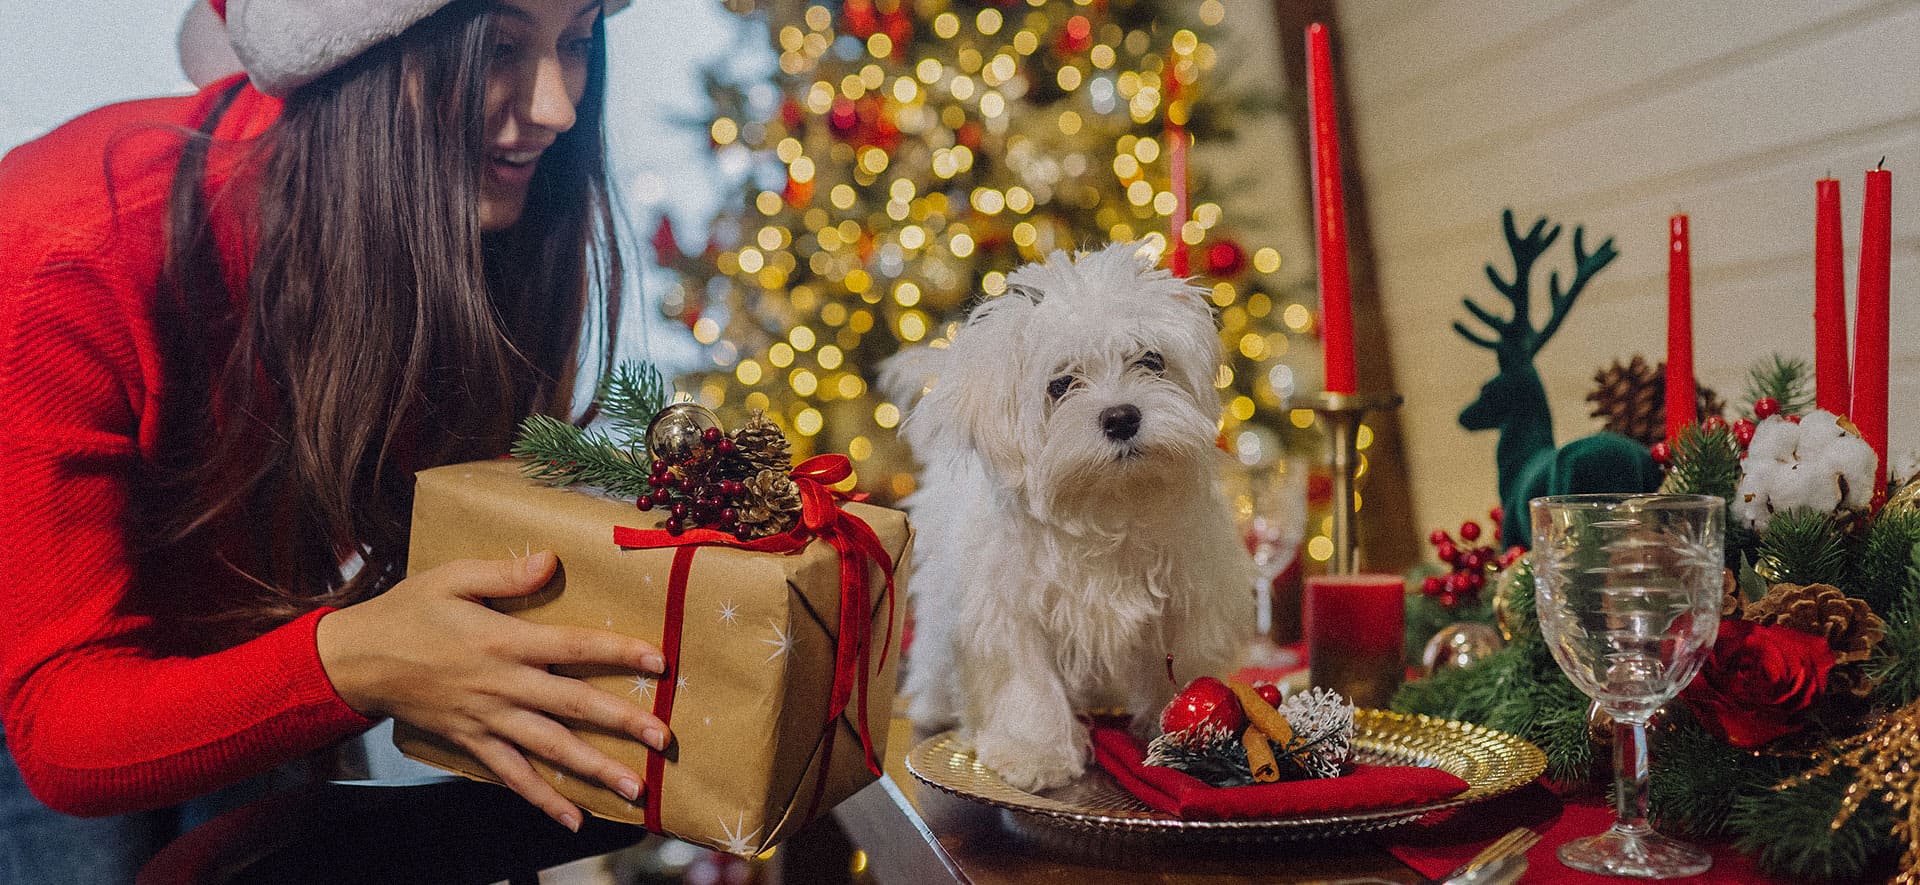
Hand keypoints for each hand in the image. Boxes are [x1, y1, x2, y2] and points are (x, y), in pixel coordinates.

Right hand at [316, 551, 668, 830]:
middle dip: (622, 722)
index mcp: (503, 640)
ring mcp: (487, 719)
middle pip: (572, 705)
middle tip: (663, 738)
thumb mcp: (452, 577)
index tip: (660, 661)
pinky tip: (574, 819)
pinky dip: (543, 799)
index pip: (574, 646)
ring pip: (550, 748)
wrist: (356, 660)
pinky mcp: (471, 742)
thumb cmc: (408, 611)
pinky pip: (512, 775)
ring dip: (595, 769)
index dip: (619, 653)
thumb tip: (551, 560)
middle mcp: (502, 685)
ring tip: (635, 788)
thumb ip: (505, 572)